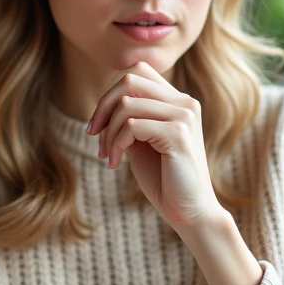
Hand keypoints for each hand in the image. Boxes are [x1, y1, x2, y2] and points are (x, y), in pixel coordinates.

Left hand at [86, 62, 220, 229]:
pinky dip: (116, 144)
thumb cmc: (163, 179)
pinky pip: (131, 126)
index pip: (138, 72)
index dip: (111, 93)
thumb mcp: (140, 142)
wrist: (189, 212)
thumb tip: (105, 102)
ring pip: (127, 104)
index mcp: (178, 102)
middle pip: (130, 79)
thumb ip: (129, 118)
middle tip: (94, 135)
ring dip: (108, 132)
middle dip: (103, 107)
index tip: (98, 124)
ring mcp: (184, 116)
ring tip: (108, 155)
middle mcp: (185, 103)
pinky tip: (116, 164)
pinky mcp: (179, 133)